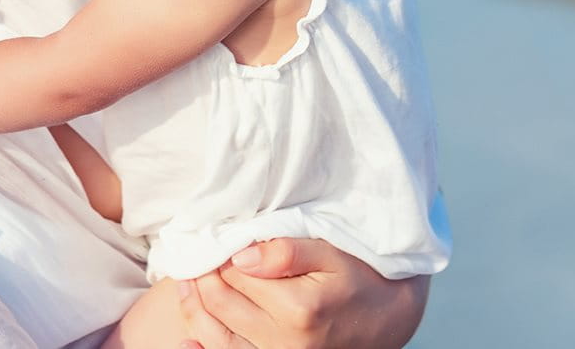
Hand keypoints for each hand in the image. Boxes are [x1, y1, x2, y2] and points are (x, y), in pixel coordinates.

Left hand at [177, 238, 428, 348]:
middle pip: (221, 303)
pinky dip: (202, 346)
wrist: (387, 319)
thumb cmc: (360, 278)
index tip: (214, 236)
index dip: (220, 252)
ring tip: (187, 281)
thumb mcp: (332, 253)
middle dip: (202, 275)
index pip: (236, 274)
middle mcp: (285, 341)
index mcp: (299, 308)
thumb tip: (241, 256)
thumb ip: (287, 251)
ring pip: (216, 335)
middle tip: (197, 254)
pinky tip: (187, 338)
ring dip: (194, 307)